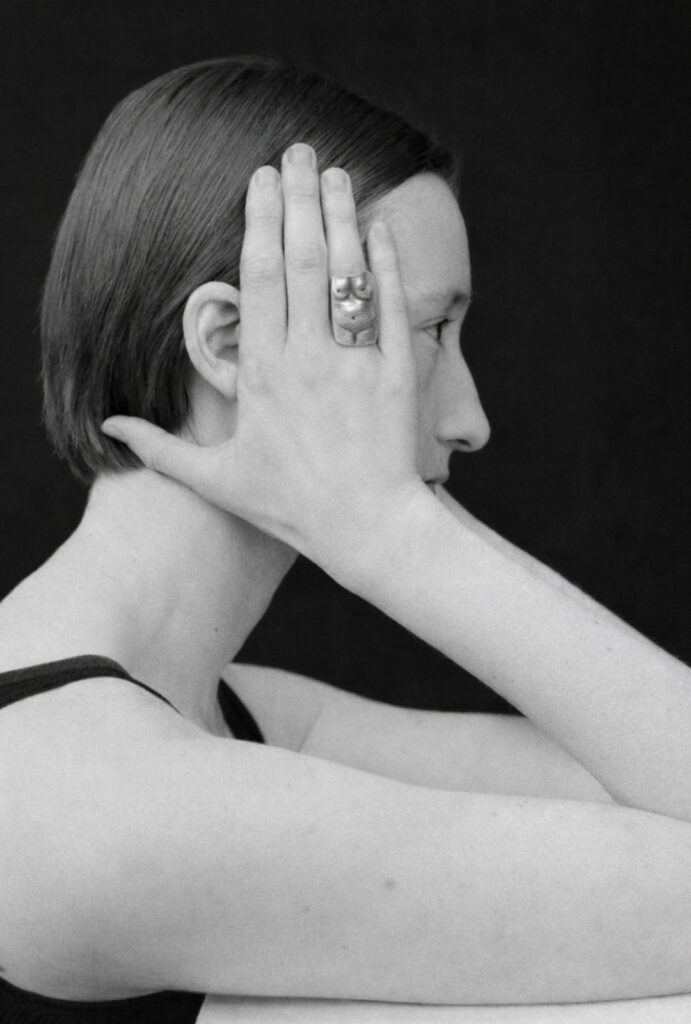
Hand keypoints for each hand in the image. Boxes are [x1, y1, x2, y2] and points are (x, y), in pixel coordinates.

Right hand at [102, 144, 427, 579]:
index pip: (258, 279)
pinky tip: (380, 228)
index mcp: (262, 373)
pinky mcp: (395, 373)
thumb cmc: (291, 506)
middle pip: (302, 260)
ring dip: (341, 217)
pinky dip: (387, 265)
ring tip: (337, 172)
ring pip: (346, 274)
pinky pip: (390, 307)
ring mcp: (354, 362)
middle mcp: (307, 358)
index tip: (261, 180)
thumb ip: (161, 449)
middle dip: (299, 198)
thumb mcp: (217, 480)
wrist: (367, 529)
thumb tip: (111, 428)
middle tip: (298, 151)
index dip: (260, 222)